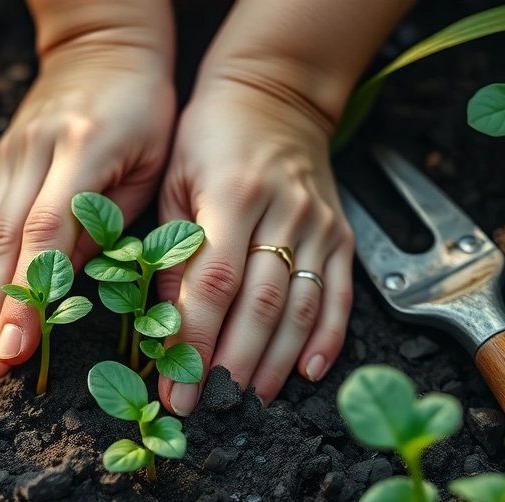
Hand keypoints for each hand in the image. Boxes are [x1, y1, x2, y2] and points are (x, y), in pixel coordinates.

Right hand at [0, 43, 174, 375]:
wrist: (101, 47)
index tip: (19, 346)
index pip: (45, 231)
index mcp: (82, 147)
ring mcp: (7, 154)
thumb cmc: (143, 111)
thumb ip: (111, 224)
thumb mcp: (147, 165)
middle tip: (0, 363)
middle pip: (1, 240)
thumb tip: (72, 288)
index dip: (28, 294)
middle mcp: (34, 151)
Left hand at [156, 78, 354, 413]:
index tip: (174, 385)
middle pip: (261, 305)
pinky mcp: (341, 234)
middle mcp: (282, 213)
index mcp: (231, 196)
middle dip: (230, 364)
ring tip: (247, 400)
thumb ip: (173, 249)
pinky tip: (309, 373)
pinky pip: (340, 294)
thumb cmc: (208, 136)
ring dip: (274, 362)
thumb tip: (163, 320)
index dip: (194, 340)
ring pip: (301, 307)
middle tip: (206, 406)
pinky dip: (327, 337)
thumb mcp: (174, 182)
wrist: (274, 92)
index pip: (213, 284)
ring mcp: (319, 225)